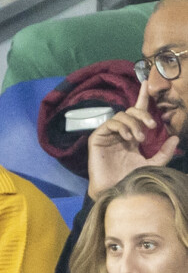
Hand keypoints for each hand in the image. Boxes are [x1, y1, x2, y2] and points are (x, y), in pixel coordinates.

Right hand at [87, 81, 179, 198]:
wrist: (114, 189)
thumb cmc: (130, 178)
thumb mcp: (153, 164)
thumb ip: (164, 152)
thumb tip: (175, 137)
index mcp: (132, 135)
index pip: (138, 112)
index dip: (142, 98)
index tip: (147, 84)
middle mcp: (120, 132)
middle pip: (131, 111)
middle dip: (143, 114)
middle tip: (152, 126)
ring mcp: (108, 134)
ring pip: (122, 115)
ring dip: (134, 123)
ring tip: (139, 138)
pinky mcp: (97, 137)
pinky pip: (110, 123)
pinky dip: (121, 127)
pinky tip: (127, 138)